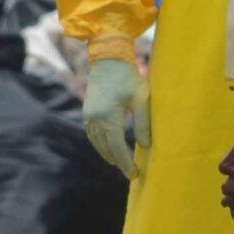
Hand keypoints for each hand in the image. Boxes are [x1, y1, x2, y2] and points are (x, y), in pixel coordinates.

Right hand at [82, 57, 150, 178]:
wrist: (107, 59)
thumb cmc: (128, 77)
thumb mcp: (141, 99)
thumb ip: (144, 123)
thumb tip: (146, 146)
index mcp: (109, 116)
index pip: (116, 147)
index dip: (125, 163)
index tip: (134, 174)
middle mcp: (95, 118)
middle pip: (106, 148)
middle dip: (118, 162)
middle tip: (131, 173)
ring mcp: (89, 115)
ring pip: (97, 143)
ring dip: (108, 154)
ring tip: (120, 164)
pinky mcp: (87, 111)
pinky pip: (92, 134)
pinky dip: (100, 144)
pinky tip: (108, 148)